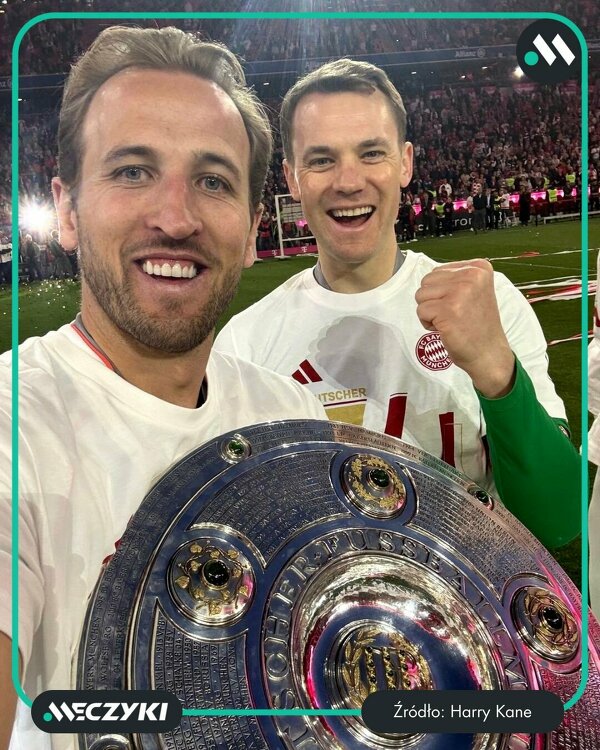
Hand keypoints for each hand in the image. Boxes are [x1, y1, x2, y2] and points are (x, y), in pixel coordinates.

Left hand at [415, 259, 515, 396]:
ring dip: (430, 312)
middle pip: (426, 281)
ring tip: (450, 320)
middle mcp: (472, 275)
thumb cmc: (477, 325)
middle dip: (433, 301)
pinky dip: (428, 323)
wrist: (488, 353)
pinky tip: (446, 329)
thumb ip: (455, 279)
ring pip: (421, 295)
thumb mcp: (475, 291)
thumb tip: (430, 278)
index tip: (461, 305)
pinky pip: (421, 311)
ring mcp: (461, 292)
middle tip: (453, 314)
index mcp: (479, 268)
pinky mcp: (449, 309)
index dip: (441, 293)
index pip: (437, 271)